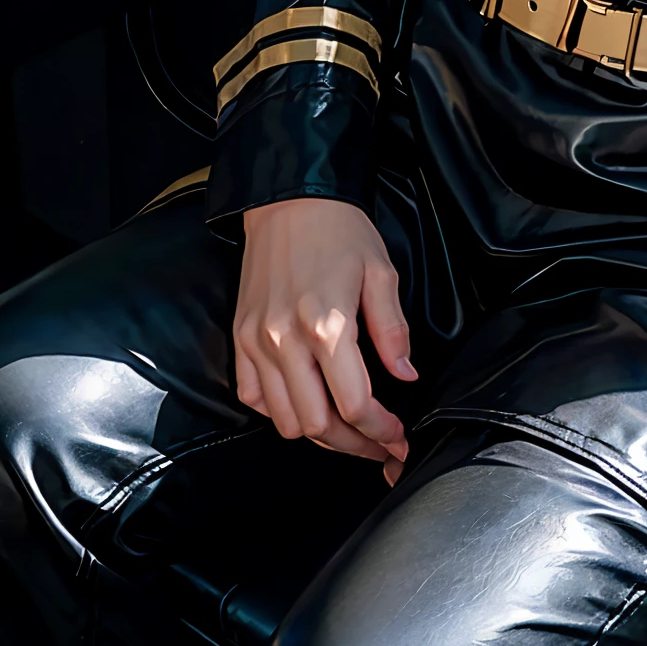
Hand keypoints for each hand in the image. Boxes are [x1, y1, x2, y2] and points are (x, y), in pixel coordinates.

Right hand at [234, 198, 417, 483]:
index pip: (355, 404)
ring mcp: (257, 343)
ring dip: (318, 435)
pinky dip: (279, 412)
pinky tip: (305, 402)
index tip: (398, 439)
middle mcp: (286, 341)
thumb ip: (393, 329)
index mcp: (327, 325)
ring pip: (284, 420)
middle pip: (317, 425)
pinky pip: (253, 398)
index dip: (381, 431)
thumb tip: (406, 374)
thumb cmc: (340, 230)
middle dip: (353, 445)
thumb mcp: (381, 271)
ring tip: (346, 430)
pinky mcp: (240, 339)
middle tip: (378, 445)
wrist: (289, 200)